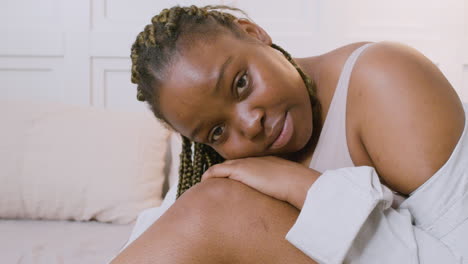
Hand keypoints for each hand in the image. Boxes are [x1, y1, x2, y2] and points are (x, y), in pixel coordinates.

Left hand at [201, 156, 320, 208]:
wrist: (296, 182)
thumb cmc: (297, 187)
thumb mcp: (287, 187)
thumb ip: (280, 191)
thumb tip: (281, 203)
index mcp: (264, 163)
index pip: (244, 166)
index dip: (234, 173)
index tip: (228, 181)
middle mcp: (253, 161)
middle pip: (231, 164)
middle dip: (221, 173)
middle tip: (212, 183)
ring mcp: (245, 164)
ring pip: (222, 167)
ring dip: (213, 175)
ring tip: (205, 184)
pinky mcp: (239, 170)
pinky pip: (217, 171)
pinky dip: (209, 175)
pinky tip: (203, 182)